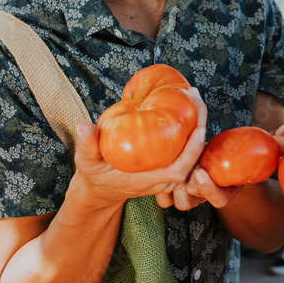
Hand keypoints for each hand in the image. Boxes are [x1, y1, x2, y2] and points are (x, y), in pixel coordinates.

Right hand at [73, 87, 206, 204]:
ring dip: (196, 121)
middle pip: (193, 157)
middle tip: (194, 96)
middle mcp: (164, 178)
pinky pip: (185, 146)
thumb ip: (87, 145)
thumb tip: (84, 126)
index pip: (179, 170)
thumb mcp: (87, 162)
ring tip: (193, 94)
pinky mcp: (169, 163)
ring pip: (192, 150)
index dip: (191, 152)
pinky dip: (189, 125)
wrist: (101, 188)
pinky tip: (186, 102)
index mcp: (149, 180)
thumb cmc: (96, 175)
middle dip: (199, 125)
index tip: (198, 129)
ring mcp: (168, 172)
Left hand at [161, 119, 283, 210]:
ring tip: (171, 168)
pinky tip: (159, 172)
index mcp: (226, 192)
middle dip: (187, 185)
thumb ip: (275, 143)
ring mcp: (192, 195)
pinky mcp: (177, 190)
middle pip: (191, 200)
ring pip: (177, 201)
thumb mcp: (261, 150)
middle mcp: (208, 197)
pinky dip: (160, 190)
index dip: (208, 188)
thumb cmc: (244, 156)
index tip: (201, 171)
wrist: (227, 163)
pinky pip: (164, 197)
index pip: (216, 198)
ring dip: (172, 188)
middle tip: (184, 166)